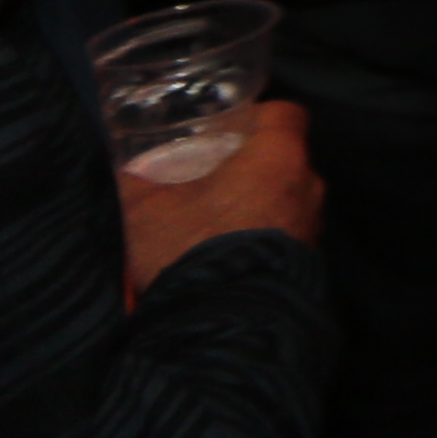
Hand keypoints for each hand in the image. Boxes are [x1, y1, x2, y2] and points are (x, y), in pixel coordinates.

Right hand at [120, 96, 321, 294]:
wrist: (224, 322)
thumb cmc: (190, 247)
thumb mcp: (145, 210)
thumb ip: (137, 182)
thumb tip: (124, 169)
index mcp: (279, 158)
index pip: (286, 115)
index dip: (257, 116)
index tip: (226, 129)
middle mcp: (307, 187)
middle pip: (284, 159)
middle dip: (249, 165)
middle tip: (208, 176)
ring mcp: (312, 228)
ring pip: (286, 199)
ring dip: (255, 203)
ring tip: (211, 218)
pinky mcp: (307, 264)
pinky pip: (286, 235)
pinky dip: (261, 235)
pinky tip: (224, 251)